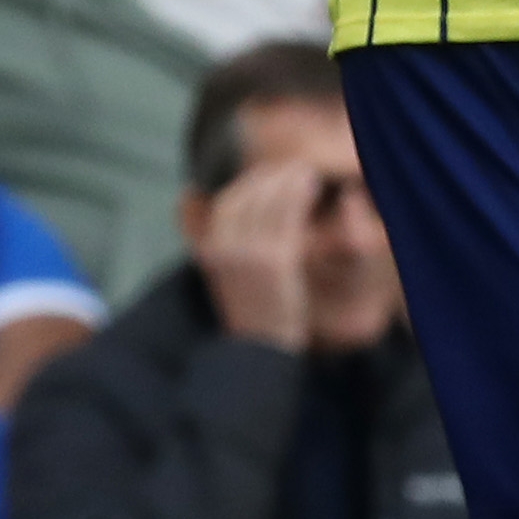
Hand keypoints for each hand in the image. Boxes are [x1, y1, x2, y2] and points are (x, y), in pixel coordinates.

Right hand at [195, 162, 317, 351]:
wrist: (257, 351)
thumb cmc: (252, 310)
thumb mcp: (228, 275)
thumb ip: (226, 244)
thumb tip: (219, 212)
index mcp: (208, 252)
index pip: (223, 203)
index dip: (246, 183)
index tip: (268, 172)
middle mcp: (222, 250)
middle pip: (243, 196)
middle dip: (267, 176)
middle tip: (292, 166)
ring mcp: (247, 254)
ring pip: (265, 201)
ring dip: (287, 179)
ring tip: (306, 171)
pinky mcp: (274, 261)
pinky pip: (286, 217)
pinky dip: (298, 195)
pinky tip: (311, 185)